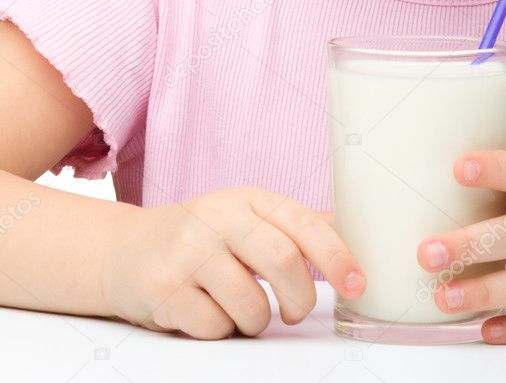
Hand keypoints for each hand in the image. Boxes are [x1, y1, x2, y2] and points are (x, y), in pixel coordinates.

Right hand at [100, 188, 365, 338]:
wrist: (125, 250)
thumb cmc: (201, 237)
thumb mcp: (247, 217)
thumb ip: (295, 226)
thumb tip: (351, 231)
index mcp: (248, 200)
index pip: (303, 223)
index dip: (336, 255)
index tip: (356, 283)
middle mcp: (218, 218)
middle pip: (282, 260)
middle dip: (300, 298)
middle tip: (296, 311)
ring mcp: (187, 253)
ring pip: (250, 304)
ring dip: (257, 321)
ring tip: (243, 309)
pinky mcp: (163, 289)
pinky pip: (214, 327)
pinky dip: (222, 330)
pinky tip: (207, 311)